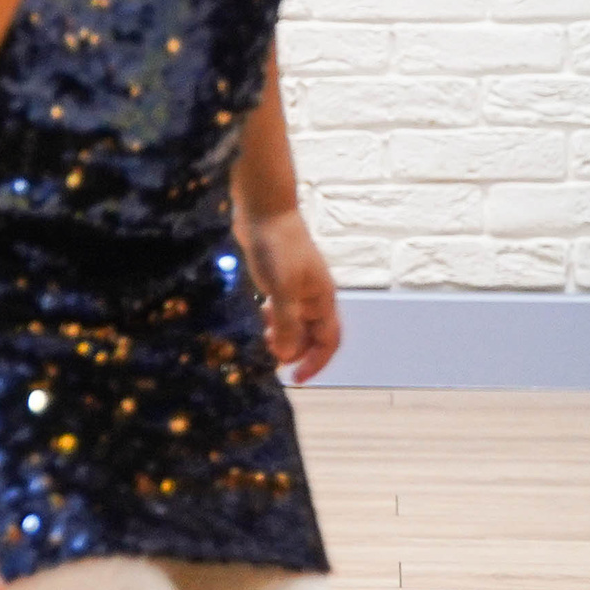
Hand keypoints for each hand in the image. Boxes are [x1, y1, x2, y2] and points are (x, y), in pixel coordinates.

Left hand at [243, 208, 340, 383]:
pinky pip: (283, 307)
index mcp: (322, 299)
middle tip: (271, 357)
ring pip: (296, 321)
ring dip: (283, 334)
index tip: (295, 378)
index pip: (328, 341)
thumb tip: (287, 355)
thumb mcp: (281, 289)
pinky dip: (274, 317)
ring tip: (264, 337)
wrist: (263, 210)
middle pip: (312, 334)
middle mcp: (314, 295)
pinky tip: (261, 314)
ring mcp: (297, 286)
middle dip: (295, 349)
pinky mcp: (280, 277)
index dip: (316, 362)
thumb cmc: (276, 247)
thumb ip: (287, 322)